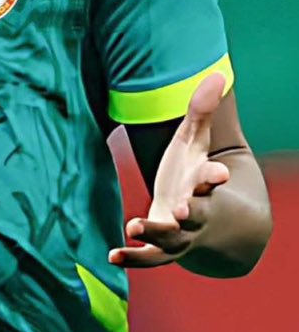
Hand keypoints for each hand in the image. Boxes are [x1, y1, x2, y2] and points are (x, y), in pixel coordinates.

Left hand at [109, 73, 229, 267]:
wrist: (196, 218)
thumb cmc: (190, 172)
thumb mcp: (194, 142)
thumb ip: (201, 111)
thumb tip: (215, 73)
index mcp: (202, 186)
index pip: (212, 182)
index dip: (214, 178)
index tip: (220, 174)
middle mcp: (195, 213)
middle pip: (196, 215)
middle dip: (191, 212)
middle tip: (181, 209)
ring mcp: (180, 235)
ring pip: (171, 240)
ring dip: (154, 233)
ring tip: (134, 225)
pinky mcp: (162, 248)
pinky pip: (149, 258)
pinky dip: (132, 258)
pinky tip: (112, 255)